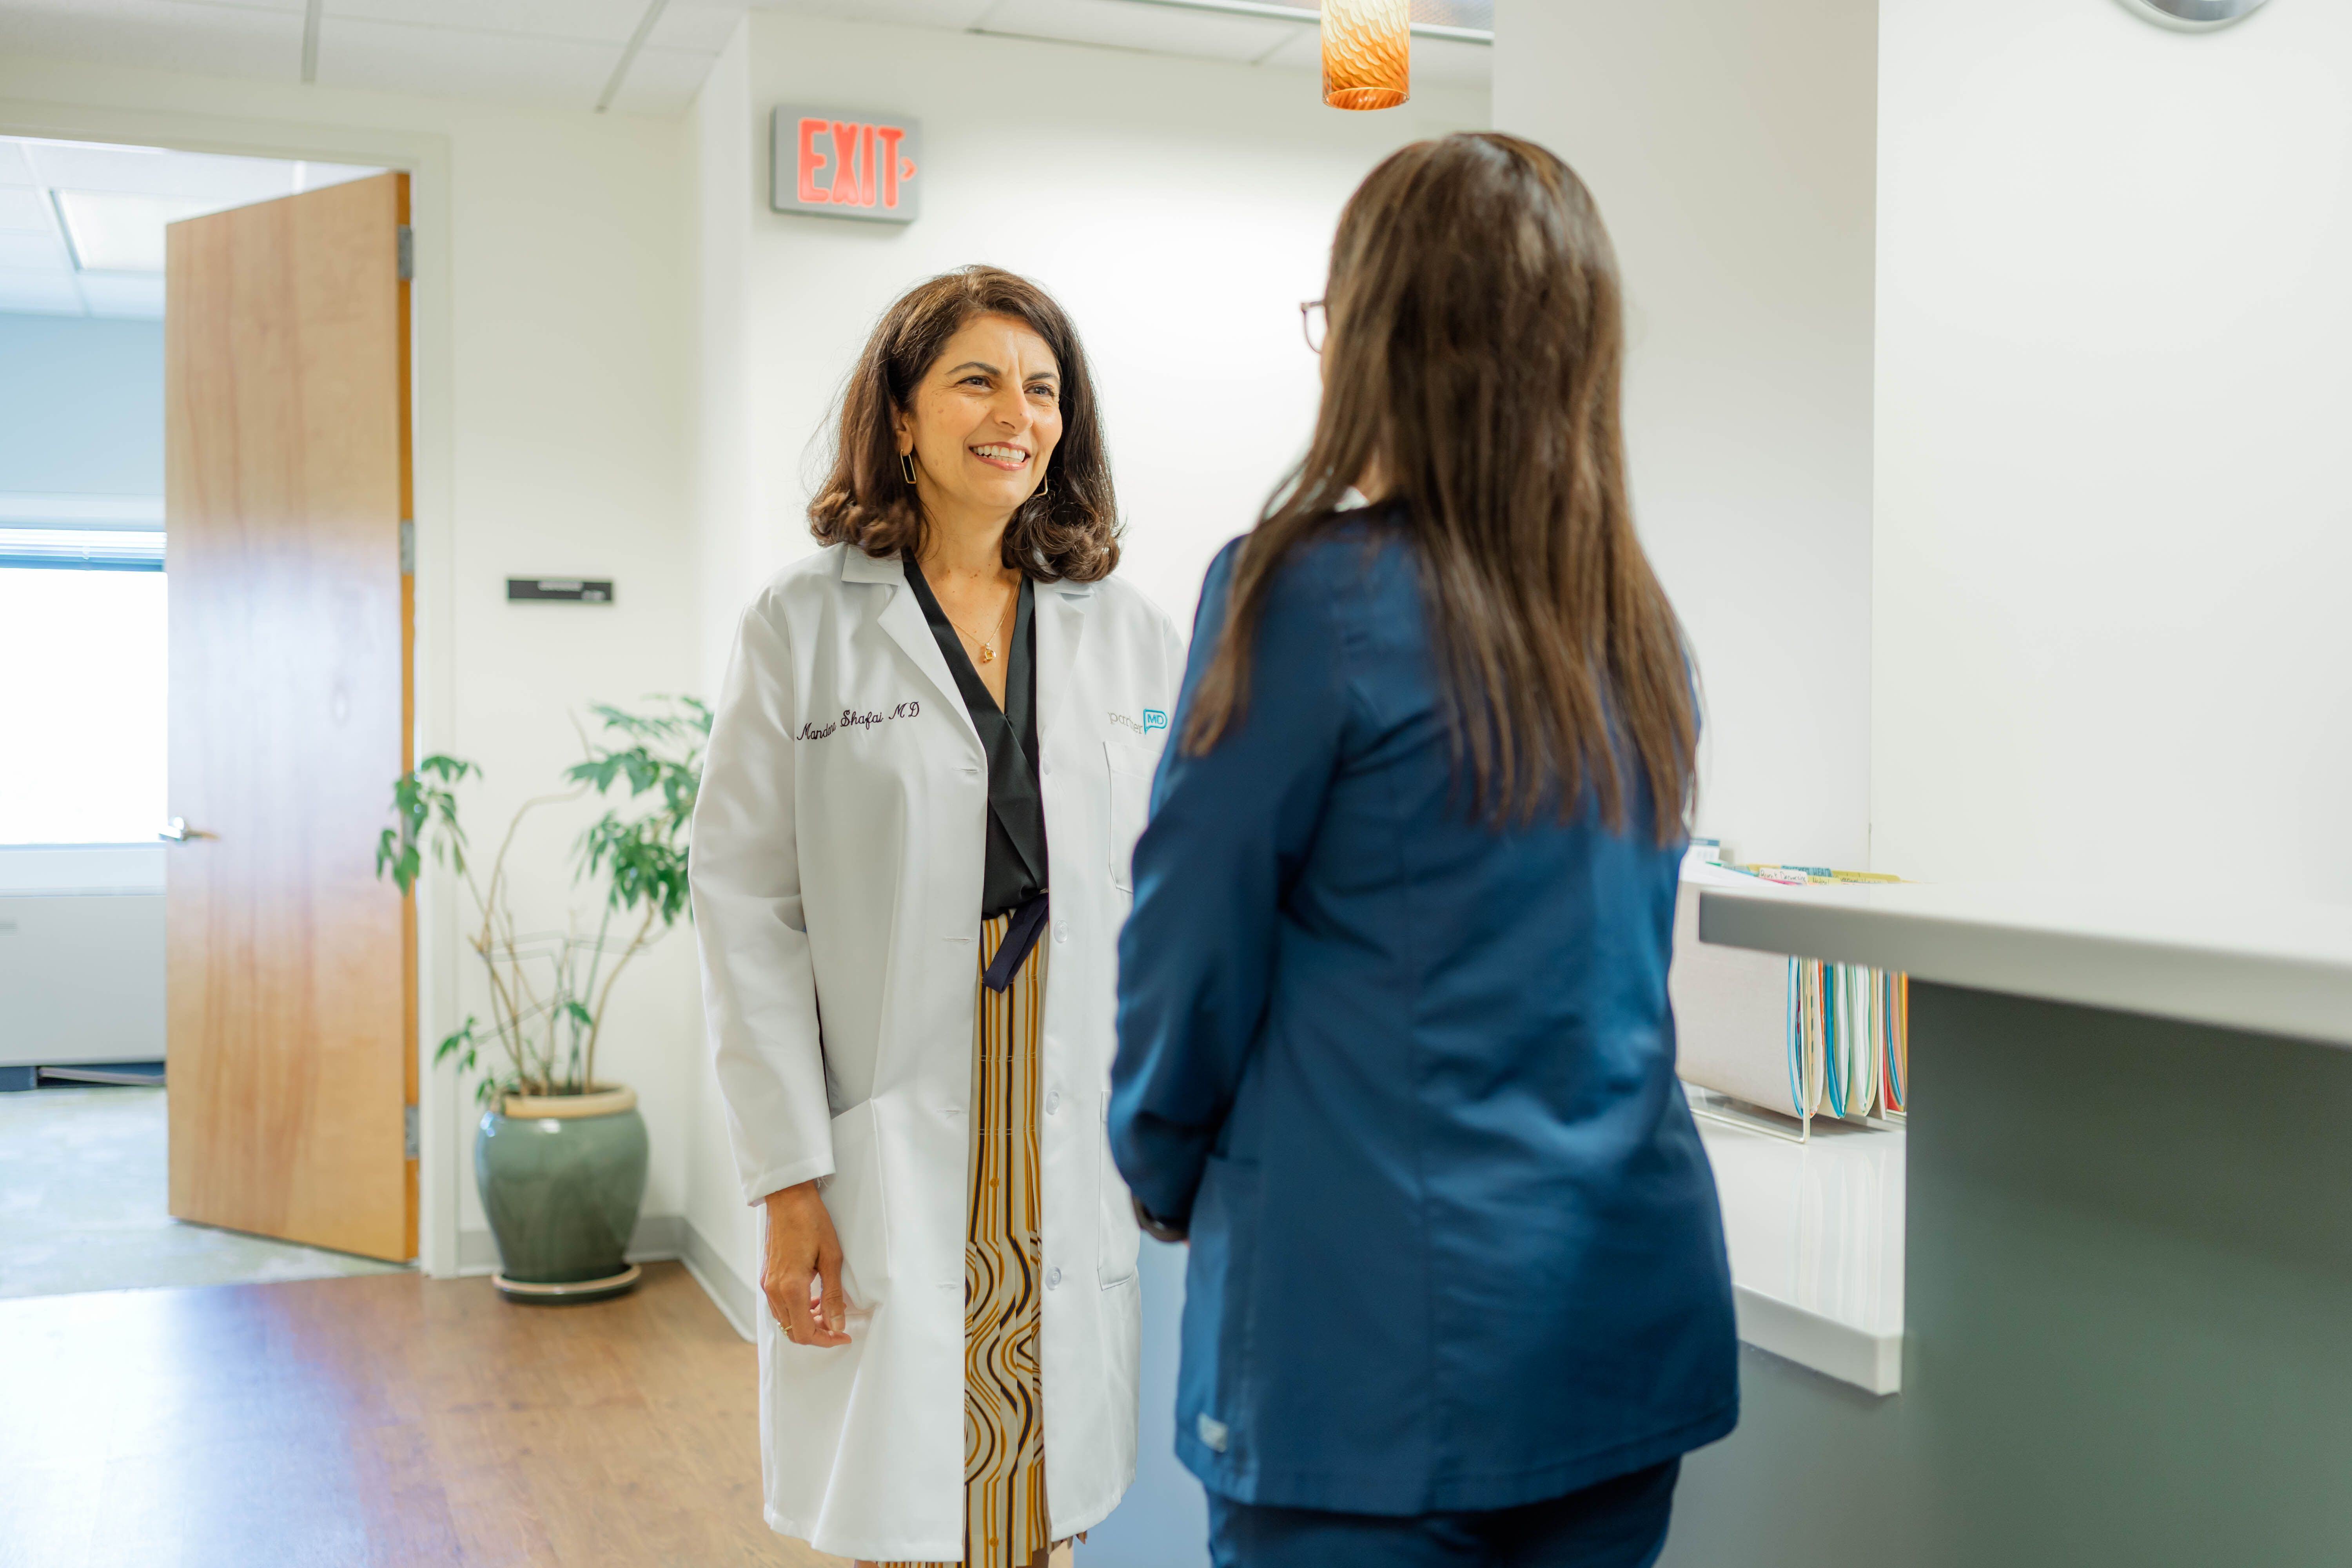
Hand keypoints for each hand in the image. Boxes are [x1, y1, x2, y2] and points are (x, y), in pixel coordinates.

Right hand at [762, 1180, 850, 1347]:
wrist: (788, 1197)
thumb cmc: (812, 1221)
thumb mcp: (831, 1258)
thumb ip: (833, 1296)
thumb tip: (837, 1325)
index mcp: (790, 1287)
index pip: (804, 1332)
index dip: (826, 1340)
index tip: (843, 1335)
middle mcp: (774, 1290)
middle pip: (792, 1331)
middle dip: (817, 1334)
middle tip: (838, 1326)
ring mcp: (767, 1284)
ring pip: (785, 1320)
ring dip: (806, 1322)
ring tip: (827, 1310)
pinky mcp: (766, 1277)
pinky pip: (779, 1306)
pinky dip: (796, 1310)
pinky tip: (812, 1299)